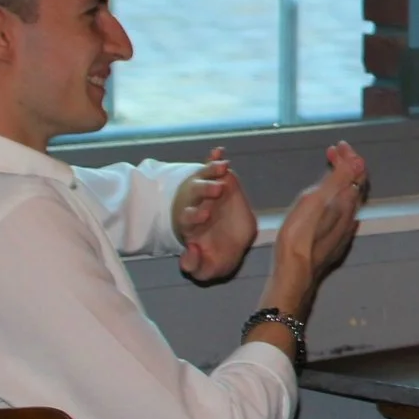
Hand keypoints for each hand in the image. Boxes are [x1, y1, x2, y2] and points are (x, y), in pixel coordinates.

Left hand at [174, 147, 255, 283]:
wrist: (229, 239)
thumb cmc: (217, 252)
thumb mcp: (208, 268)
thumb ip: (197, 266)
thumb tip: (191, 250)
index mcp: (193, 227)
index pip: (189, 219)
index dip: (194, 217)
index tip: (205, 214)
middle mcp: (198, 205)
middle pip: (196, 195)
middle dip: (204, 192)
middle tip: (215, 190)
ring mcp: (208, 191)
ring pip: (206, 179)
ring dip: (212, 173)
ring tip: (222, 168)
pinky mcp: (219, 180)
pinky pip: (213, 168)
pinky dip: (215, 159)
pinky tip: (219, 151)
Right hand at [271, 142, 368, 295]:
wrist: (295, 274)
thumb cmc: (299, 237)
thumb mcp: (315, 200)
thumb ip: (338, 180)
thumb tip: (358, 160)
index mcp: (346, 203)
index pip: (356, 172)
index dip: (349, 156)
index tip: (338, 146)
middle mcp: (350, 216)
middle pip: (356, 185)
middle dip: (347, 166)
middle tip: (334, 154)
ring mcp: (343, 230)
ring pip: (350, 199)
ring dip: (343, 182)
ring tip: (332, 172)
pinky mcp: (335, 241)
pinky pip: (344, 213)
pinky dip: (338, 199)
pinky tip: (333, 202)